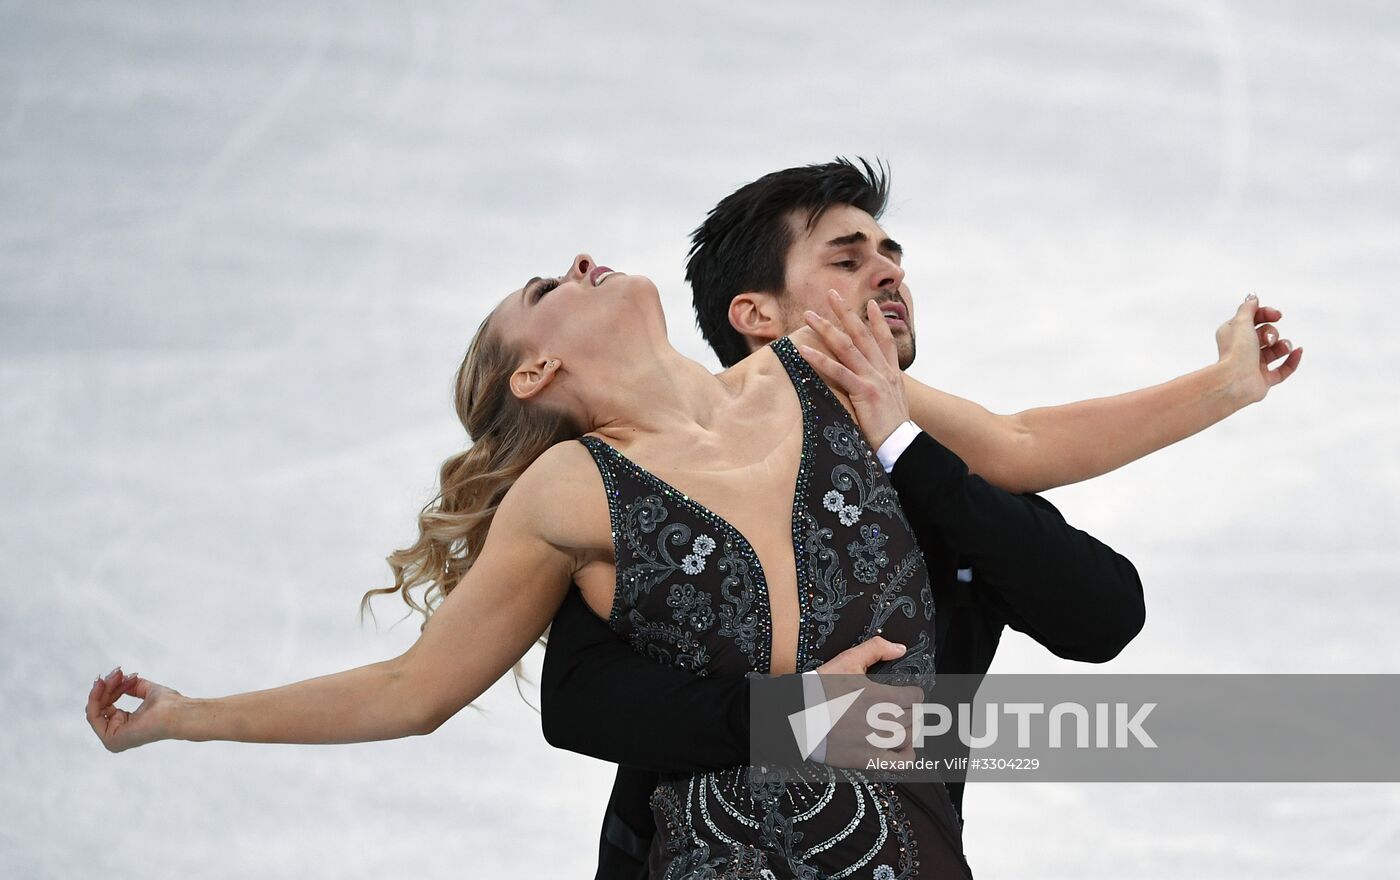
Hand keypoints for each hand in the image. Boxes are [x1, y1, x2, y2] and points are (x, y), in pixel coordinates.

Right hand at [86, 666, 180, 752]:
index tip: (119, 672)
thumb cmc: (170, 705)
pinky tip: (103, 685)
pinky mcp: (111, 739)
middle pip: (100, 706)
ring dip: (103, 689)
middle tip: (116, 672)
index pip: (107, 705)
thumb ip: (131, 686)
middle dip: (107, 686)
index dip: (111, 687)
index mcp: (126, 725)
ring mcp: (113, 739)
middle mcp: (118, 734)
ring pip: (95, 709)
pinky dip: (96, 698)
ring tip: (114, 676)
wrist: (177, 713)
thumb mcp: (146, 690)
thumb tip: (119, 679)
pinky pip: (93, 716)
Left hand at [798, 290, 910, 448]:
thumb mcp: (891, 406)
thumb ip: (882, 393)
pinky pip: (838, 371)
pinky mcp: (865, 392)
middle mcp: (884, 372)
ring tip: (809, 315)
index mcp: (892, 374)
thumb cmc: (894, 433)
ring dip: (826, 328)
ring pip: (847, 347)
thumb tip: (872, 392)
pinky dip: (819, 359)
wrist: (904, 448)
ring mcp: (874, 379)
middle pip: (862, 334)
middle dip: (846, 312)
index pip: (885, 341)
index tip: (870, 303)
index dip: (877, 321)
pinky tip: (804, 350)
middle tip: (832, 294)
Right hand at [811, 636, 921, 767]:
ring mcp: (876, 742)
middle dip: (913, 711)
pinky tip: (901, 748)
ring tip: (901, 725)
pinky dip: (907, 756)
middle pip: (914, 717)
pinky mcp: (867, 759)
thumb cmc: (820, 688)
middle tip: (904, 708)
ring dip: (910, 730)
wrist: (797, 715)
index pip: (915, 697)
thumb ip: (876, 649)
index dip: (914, 693)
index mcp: (881, 697)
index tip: (908, 694)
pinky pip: (900, 763)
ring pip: (909, 737)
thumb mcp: (847, 660)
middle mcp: (882, 721)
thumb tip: (899, 648)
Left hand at [1216, 294, 1302, 403]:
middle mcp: (1242, 350)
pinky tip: (1299, 351)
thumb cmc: (1236, 351)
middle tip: (1267, 339)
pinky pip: (1283, 369)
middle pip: (1266, 334)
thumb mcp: (1241, 323)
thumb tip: (1252, 297)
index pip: (1253, 319)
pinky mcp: (1264, 380)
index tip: (1277, 315)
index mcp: (1233, 335)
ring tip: (1282, 347)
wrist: (1235, 381)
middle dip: (1272, 333)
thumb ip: (1248, 309)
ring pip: (1275, 351)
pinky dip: (1293, 360)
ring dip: (1283, 345)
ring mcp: (1253, 366)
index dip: (1266, 314)